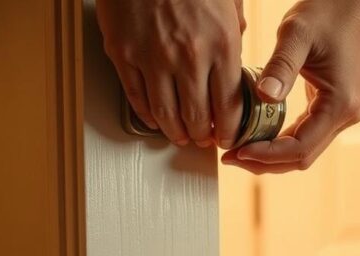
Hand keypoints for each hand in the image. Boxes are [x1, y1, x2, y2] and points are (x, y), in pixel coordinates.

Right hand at [97, 0, 246, 147]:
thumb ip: (234, 36)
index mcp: (221, 45)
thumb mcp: (227, 3)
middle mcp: (188, 57)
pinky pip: (136, 97)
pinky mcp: (123, 54)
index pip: (231, 107)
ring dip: (176, 132)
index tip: (230, 137)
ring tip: (182, 135)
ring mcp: (153, 58)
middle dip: (204, 136)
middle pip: (199, 117)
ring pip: (167, 115)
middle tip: (205, 139)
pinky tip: (156, 119)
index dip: (231, 130)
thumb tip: (236, 63)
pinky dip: (148, 115)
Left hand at [222, 0, 359, 172]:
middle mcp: (345, 116)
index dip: (266, 154)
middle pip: (302, 157)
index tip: (237, 150)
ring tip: (239, 150)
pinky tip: (257, 135)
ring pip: (304, 151)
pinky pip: (306, 136)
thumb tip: (263, 95)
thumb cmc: (328, 14)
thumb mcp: (297, 34)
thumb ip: (281, 66)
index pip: (300, 147)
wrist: (354, 6)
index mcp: (340, 104)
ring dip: (271, 156)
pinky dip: (281, 141)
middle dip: (265, 162)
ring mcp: (341, 115)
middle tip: (230, 156)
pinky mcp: (333, 109)